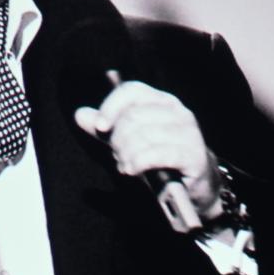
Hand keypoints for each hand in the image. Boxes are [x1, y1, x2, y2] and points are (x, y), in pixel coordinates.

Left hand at [73, 81, 221, 217]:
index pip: (131, 91)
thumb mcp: (128, 140)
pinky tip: (132, 170)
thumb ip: (105, 128)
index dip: (111, 106)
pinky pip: (156, 154)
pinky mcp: (193, 154)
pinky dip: (138, 163)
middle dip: (117, 139)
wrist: (193, 184)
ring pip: (143, 136)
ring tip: (125, 165)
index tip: (101, 127)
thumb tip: (80, 114)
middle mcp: (177, 111)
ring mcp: (188, 132)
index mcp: (161, 101)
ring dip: (126, 154)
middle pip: (133, 116)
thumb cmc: (159, 158)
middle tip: (117, 155)